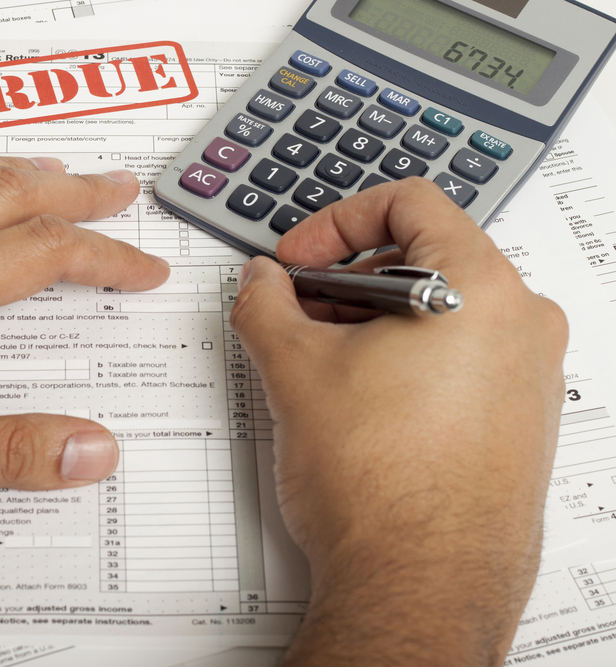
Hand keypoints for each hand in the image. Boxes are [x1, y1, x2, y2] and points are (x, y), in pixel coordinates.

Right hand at [230, 178, 566, 665]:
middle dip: (349, 278)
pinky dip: (407, 359)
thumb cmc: (382, 487)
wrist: (417, 587)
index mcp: (481, 289)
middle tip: (301, 310)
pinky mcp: (520, 422)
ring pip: (444, 311)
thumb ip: (264, 303)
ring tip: (323, 361)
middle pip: (427, 256)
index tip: (300, 259)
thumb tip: (259, 282)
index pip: (411, 202)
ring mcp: (529, 378)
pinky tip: (360, 400)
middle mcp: (523, 326)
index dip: (336, 220)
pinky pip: (463, 359)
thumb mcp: (294, 370)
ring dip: (375, 321)